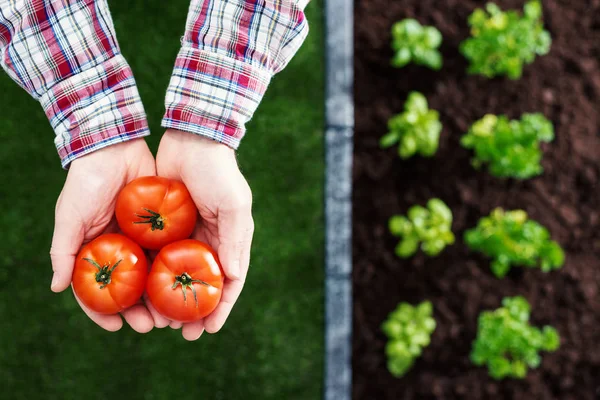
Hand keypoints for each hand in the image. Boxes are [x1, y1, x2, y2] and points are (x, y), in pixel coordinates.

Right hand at [50, 139, 169, 332]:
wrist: (115, 146)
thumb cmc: (86, 181)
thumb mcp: (70, 216)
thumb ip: (64, 250)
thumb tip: (57, 288)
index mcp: (95, 252)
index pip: (97, 291)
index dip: (104, 312)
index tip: (117, 328)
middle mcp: (120, 250)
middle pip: (130, 290)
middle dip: (139, 311)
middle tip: (152, 326)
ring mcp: (142, 240)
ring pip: (153, 276)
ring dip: (161, 298)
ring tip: (172, 314)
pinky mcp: (162, 226)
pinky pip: (171, 252)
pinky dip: (177, 270)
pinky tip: (187, 284)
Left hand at [156, 129, 253, 339]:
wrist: (191, 139)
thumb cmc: (218, 171)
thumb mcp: (233, 204)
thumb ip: (235, 239)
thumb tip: (232, 277)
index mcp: (231, 241)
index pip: (230, 283)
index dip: (221, 308)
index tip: (208, 330)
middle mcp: (210, 243)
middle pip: (202, 286)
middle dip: (194, 312)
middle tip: (181, 332)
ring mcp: (187, 236)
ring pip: (178, 277)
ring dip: (170, 299)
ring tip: (157, 319)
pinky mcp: (165, 227)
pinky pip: (159, 257)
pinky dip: (153, 276)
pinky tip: (140, 291)